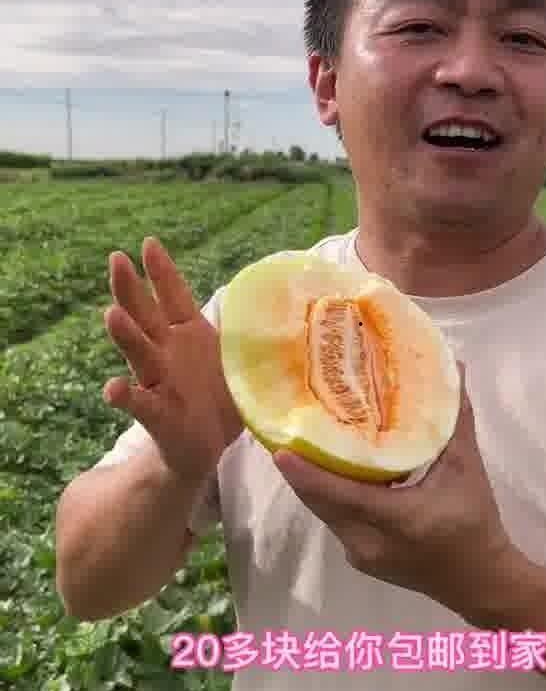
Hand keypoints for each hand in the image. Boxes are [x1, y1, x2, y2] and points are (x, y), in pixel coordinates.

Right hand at [102, 236, 243, 480]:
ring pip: (139, 353)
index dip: (162, 271)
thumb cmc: (220, 396)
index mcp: (188, 333)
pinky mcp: (157, 414)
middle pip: (145, 315)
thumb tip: (288, 306)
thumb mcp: (239, 360)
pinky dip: (125, 396)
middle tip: (116, 260)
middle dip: (130, 289)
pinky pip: (139, 403)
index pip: (173, 295)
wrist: (205, 447)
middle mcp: (167, 351)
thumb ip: (251, 334)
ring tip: (111, 315)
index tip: (149, 242)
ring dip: (125, 335)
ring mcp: (158, 381)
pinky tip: (112, 389)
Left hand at [272, 363, 516, 618]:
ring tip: (302, 446)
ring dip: (312, 484)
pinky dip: (328, 497)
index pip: (339, 494)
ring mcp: (360, 554)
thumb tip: (455, 369)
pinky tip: (329, 473)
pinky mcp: (359, 558)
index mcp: (396, 519)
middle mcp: (368, 541)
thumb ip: (455, 421)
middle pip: (321, 502)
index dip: (306, 473)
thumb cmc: (475, 523)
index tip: (281, 449)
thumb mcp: (467, 469)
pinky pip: (334, 522)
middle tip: (288, 433)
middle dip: (301, 472)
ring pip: (324, 513)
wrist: (480, 581)